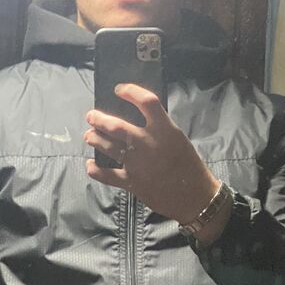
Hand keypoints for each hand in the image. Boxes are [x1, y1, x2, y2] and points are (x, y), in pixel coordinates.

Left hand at [85, 83, 231, 242]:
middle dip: (99, 119)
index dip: (130, 92)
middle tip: (91, 116)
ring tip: (89, 136)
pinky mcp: (132, 182)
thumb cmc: (189, 164)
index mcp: (164, 129)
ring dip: (95, 139)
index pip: (146, 102)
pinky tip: (91, 165)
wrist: (195, 195)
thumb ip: (159, 127)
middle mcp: (148, 143)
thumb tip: (138, 117)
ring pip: (109, 147)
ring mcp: (138, 163)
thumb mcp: (177, 138)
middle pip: (117, 126)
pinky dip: (96, 170)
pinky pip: (108, 175)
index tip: (119, 90)